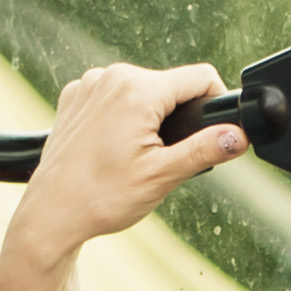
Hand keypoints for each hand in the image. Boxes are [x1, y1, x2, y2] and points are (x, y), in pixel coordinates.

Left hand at [0, 63, 255, 290]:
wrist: (51, 214)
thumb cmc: (101, 198)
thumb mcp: (163, 176)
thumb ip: (206, 150)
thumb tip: (239, 135)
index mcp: (138, 90)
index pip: (201, 77)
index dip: (216, 103)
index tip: (211, 133)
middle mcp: (112, 76)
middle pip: (171, 85)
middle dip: (178, 117)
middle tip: (162, 158)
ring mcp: (90, 84)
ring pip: (142, 91)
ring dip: (149, 117)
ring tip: (133, 156)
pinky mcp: (76, 96)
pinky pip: (114, 96)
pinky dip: (121, 116)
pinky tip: (111, 148)